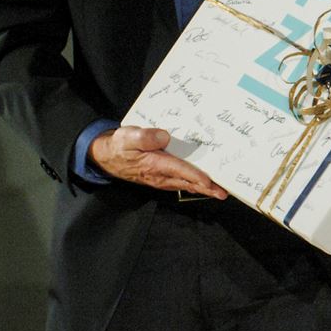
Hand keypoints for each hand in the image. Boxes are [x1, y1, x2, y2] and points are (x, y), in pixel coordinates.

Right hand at [90, 125, 227, 197]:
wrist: (106, 156)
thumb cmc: (120, 145)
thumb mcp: (128, 136)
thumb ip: (146, 137)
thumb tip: (165, 137)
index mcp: (154, 164)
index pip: (179, 170)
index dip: (195, 176)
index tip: (209, 181)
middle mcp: (159, 175)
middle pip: (187, 182)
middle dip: (205, 188)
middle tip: (223, 193)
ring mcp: (160, 178)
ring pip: (185, 184)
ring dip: (202, 188)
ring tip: (219, 191)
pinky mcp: (161, 177)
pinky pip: (180, 182)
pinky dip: (193, 184)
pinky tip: (203, 184)